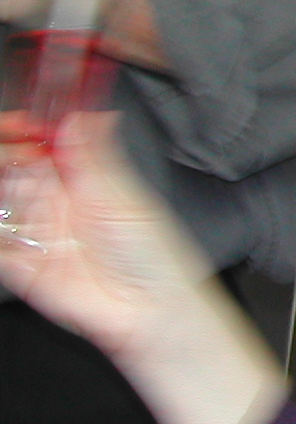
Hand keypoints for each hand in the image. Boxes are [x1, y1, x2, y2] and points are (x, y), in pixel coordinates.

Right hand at [0, 112, 286, 423]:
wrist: (150, 310)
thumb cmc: (152, 255)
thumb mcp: (124, 196)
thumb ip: (97, 156)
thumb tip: (90, 112)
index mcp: (84, 181)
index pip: (42, 145)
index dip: (25, 130)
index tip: (15, 120)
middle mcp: (55, 204)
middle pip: (13, 168)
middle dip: (5, 152)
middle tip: (5, 142)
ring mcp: (35, 234)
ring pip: (1, 201)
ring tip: (3, 175)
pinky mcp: (20, 267)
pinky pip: (0, 246)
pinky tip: (3, 221)